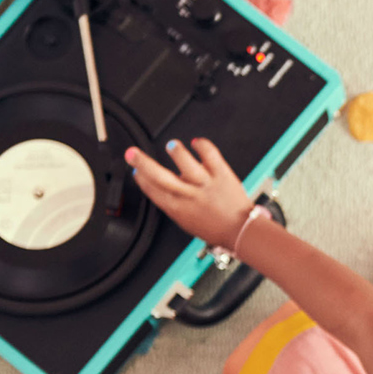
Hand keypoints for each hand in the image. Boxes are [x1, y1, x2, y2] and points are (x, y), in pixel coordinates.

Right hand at [125, 137, 252, 246]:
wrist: (241, 231)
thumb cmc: (216, 228)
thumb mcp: (187, 222)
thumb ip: (175, 204)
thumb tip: (162, 188)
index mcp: (178, 209)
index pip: (153, 191)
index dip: (141, 179)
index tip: (136, 170)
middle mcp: (189, 195)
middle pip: (160, 176)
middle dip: (142, 163)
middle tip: (132, 153)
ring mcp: (206, 184)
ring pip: (186, 163)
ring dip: (177, 151)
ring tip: (172, 146)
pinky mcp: (222, 175)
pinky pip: (211, 155)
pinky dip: (202, 145)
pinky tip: (196, 142)